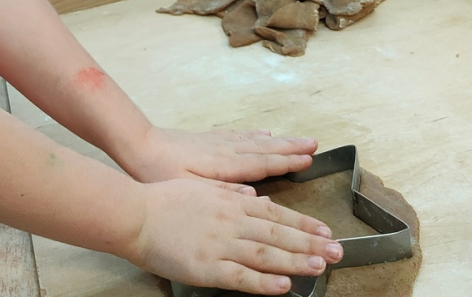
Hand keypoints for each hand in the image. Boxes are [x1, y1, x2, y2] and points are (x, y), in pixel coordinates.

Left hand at [120, 125, 316, 186]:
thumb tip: (254, 196)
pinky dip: (256, 136)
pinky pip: (240, 136)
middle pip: (264, 149)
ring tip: (299, 139)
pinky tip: (263, 134)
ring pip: (255, 141)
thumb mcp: (186, 189)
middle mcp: (224, 150)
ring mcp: (217, 143)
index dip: (287, 162)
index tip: (309, 159)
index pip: (261, 164)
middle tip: (316, 145)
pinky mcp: (208, 139)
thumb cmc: (158, 171)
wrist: (137, 145)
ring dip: (280, 141)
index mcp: (222, 165)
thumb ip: (221, 193)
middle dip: (291, 148)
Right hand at [123, 178, 341, 293]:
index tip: (324, 230)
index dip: (302, 222)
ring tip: (320, 265)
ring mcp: (220, 244)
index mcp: (230, 201)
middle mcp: (231, 220)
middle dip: (310, 242)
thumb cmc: (162, 199)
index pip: (275, 212)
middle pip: (278, 232)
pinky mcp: (207, 267)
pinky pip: (241, 277)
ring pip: (266, 253)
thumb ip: (228, 191)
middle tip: (337, 250)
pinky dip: (265, 282)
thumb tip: (252, 194)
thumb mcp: (200, 186)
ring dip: (295, 260)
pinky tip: (283, 285)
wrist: (134, 214)